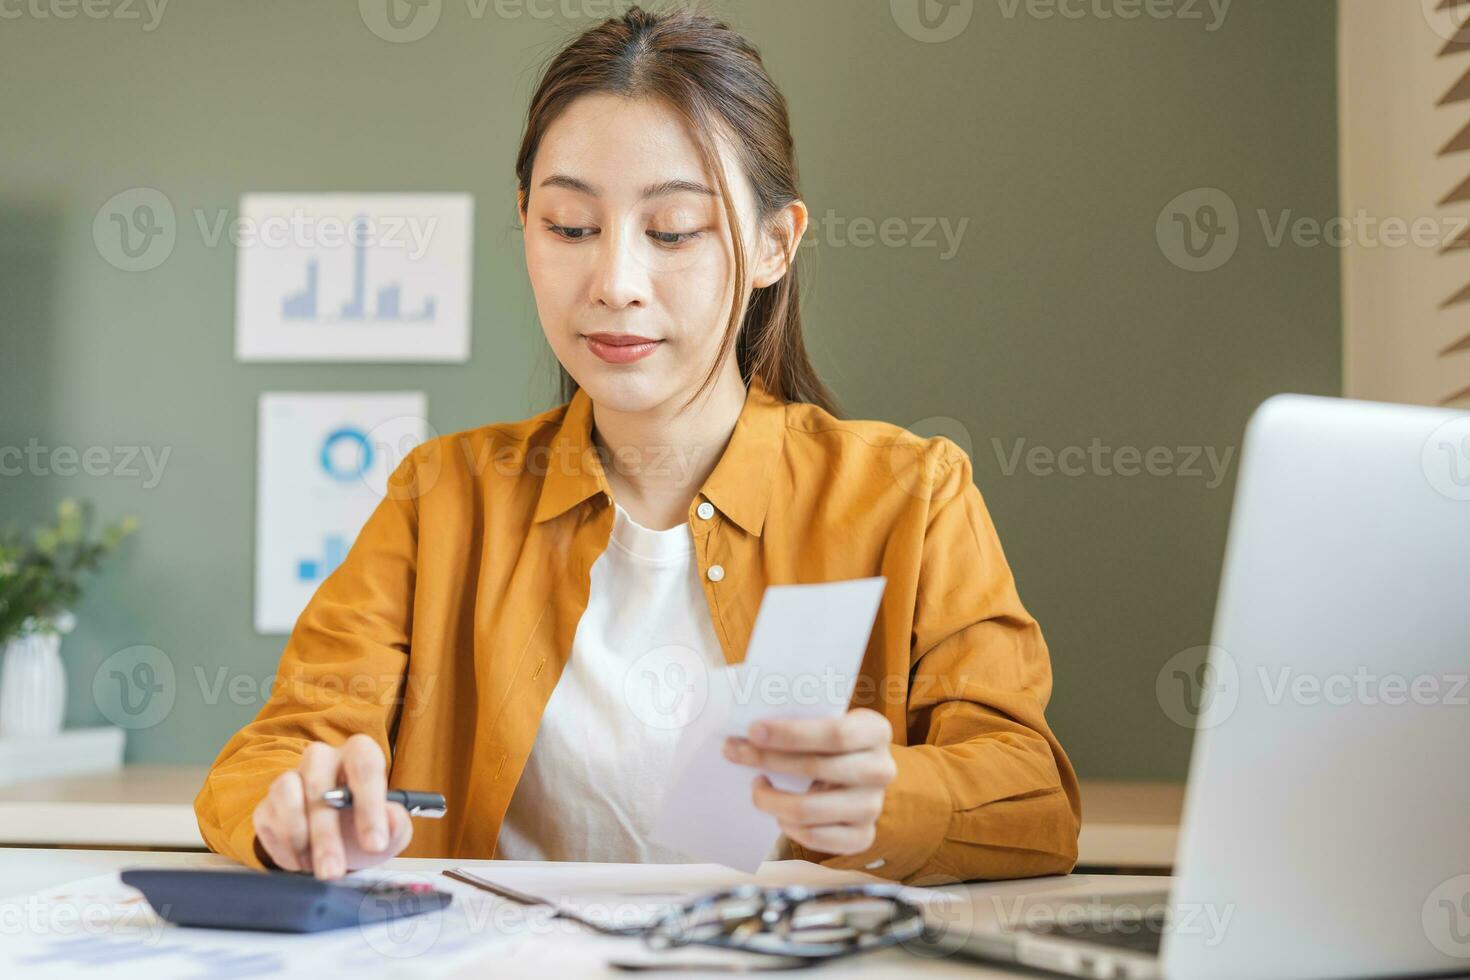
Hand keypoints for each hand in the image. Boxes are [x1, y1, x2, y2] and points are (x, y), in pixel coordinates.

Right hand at [250, 734, 412, 878]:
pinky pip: (268, 820)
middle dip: (327, 835)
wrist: (333, 847)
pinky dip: (284, 847)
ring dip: (301, 839)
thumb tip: (391, 819)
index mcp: (359, 754)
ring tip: (317, 867)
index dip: (370, 805)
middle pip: (320, 785)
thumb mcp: (391, 831)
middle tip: (334, 871)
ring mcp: (290, 778)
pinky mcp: (267, 804)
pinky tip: (301, 861)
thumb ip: (397, 824)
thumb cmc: (363, 829)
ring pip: (287, 796)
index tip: (375, 844)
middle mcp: (322, 759)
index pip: (364, 766)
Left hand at [722, 708, 895, 855]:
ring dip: (770, 799)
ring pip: (809, 809)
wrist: (857, 774)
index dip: (791, 734)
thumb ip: (799, 719)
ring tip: (756, 786)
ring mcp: (873, 806)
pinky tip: (778, 811)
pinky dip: (787, 825)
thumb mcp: (827, 720)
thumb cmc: (830, 742)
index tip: (753, 730)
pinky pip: (814, 837)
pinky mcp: (862, 836)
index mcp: (877, 731)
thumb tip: (749, 730)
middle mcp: (882, 770)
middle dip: (767, 759)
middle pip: (817, 768)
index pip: (836, 733)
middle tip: (734, 752)